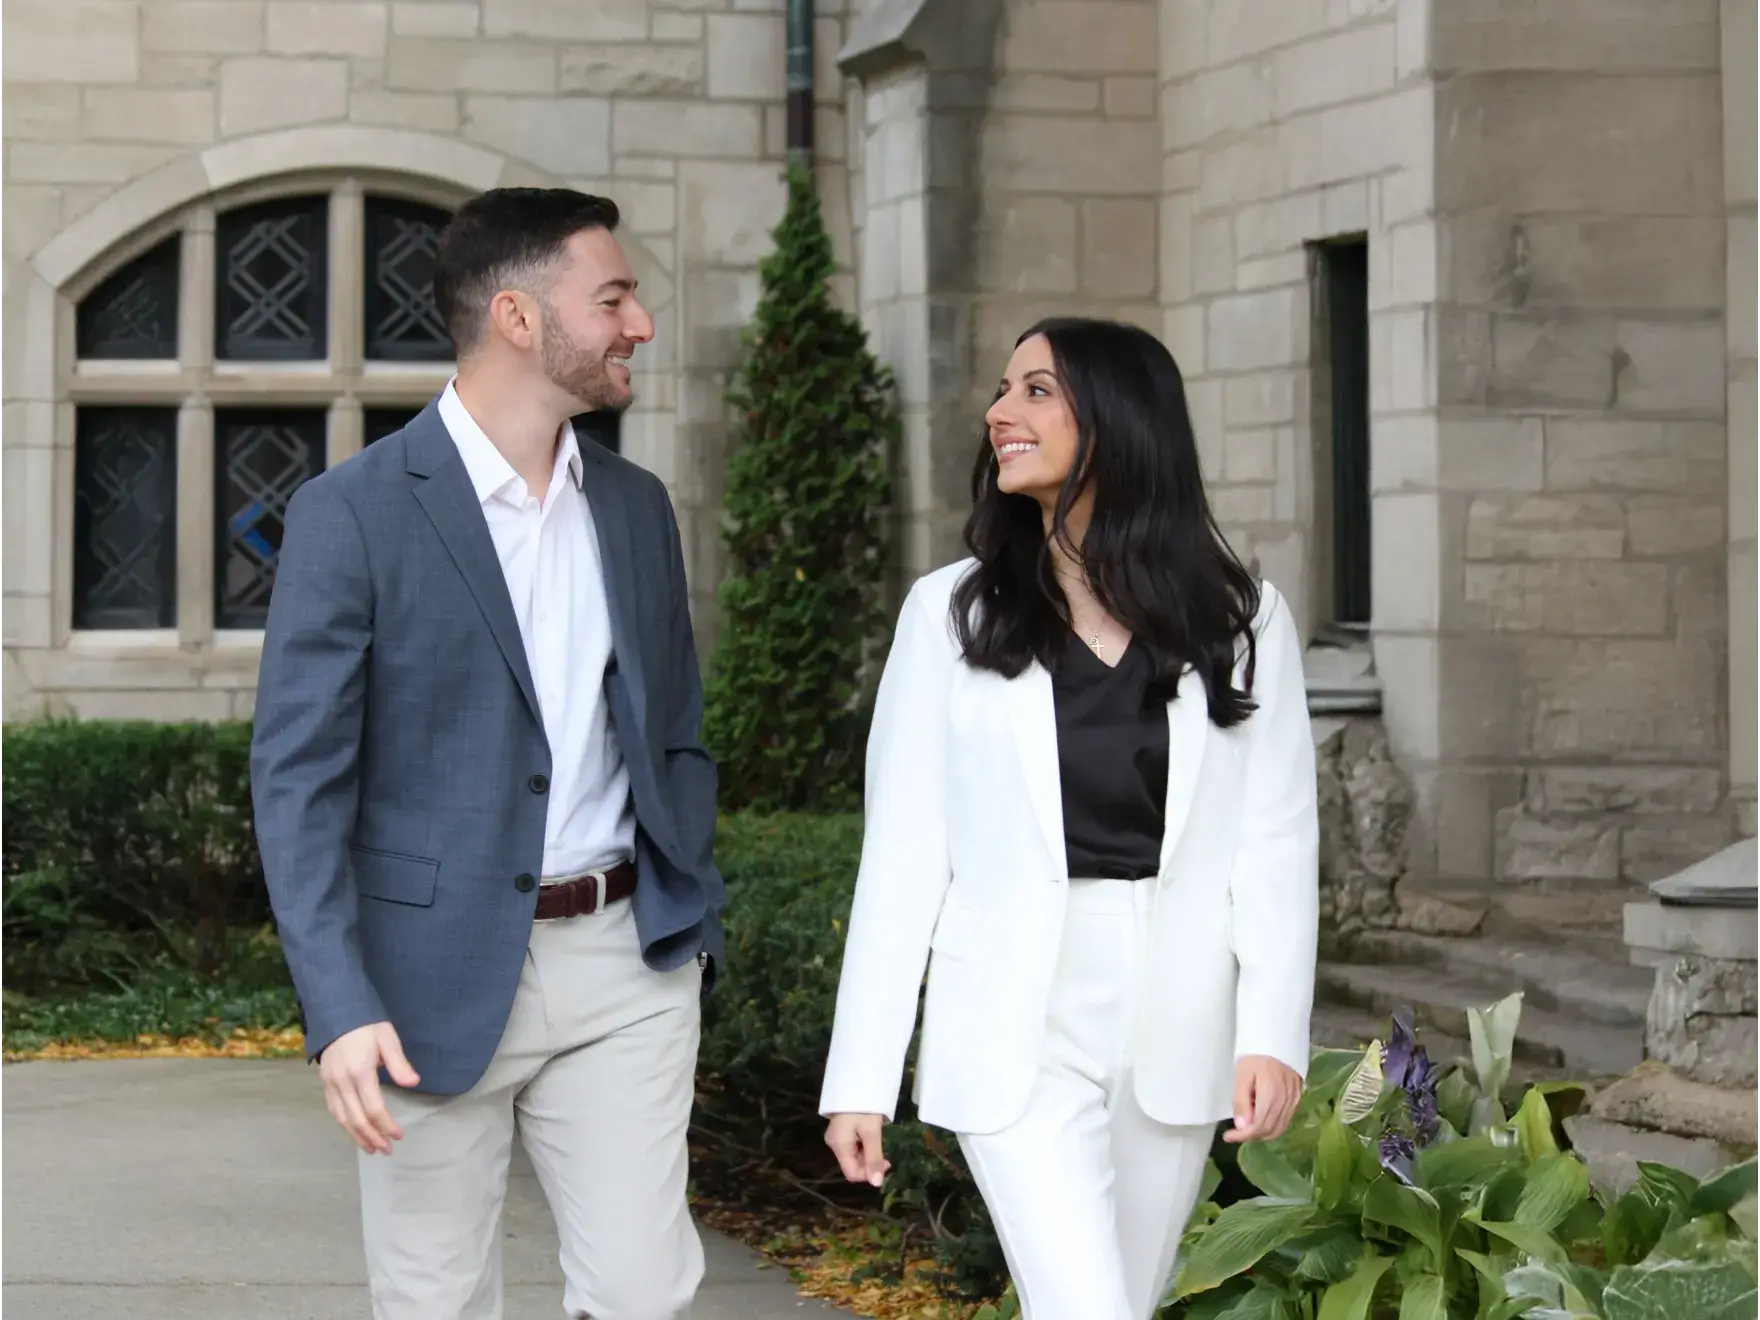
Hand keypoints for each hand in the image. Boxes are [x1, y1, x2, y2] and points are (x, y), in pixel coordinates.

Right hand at [319, 1021, 419, 1154]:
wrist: (337, 1013)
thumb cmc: (366, 1025)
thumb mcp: (387, 1038)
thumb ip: (398, 1063)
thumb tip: (413, 1083)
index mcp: (360, 1071)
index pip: (374, 1108)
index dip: (387, 1125)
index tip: (399, 1135)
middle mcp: (342, 1082)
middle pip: (357, 1119)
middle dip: (373, 1137)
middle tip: (387, 1150)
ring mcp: (330, 1084)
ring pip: (342, 1119)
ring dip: (357, 1137)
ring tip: (371, 1149)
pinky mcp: (324, 1083)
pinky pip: (334, 1110)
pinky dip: (344, 1125)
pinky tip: (354, 1132)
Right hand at [825, 1113, 889, 1187]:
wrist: (856, 1081)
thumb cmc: (863, 1106)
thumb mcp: (871, 1132)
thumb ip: (874, 1157)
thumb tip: (876, 1183)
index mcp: (839, 1146)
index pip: (852, 1174)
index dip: (869, 1174)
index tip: (885, 1163)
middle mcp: (834, 1144)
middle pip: (852, 1165)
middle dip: (870, 1164)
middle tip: (886, 1155)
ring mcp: (836, 1136)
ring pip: (854, 1156)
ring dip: (868, 1154)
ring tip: (879, 1142)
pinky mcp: (841, 1130)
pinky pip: (853, 1146)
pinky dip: (864, 1146)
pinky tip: (871, 1137)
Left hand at [1223, 1054, 1301, 1143]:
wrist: (1276, 1042)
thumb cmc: (1254, 1057)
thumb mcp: (1241, 1075)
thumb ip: (1240, 1101)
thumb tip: (1242, 1125)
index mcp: (1271, 1094)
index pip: (1259, 1126)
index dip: (1243, 1136)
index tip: (1228, 1136)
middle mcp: (1286, 1100)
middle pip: (1270, 1129)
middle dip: (1251, 1136)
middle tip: (1236, 1133)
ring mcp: (1294, 1100)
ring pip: (1280, 1128)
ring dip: (1262, 1133)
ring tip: (1246, 1128)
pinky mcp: (1298, 1099)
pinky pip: (1286, 1120)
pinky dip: (1273, 1126)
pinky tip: (1260, 1121)